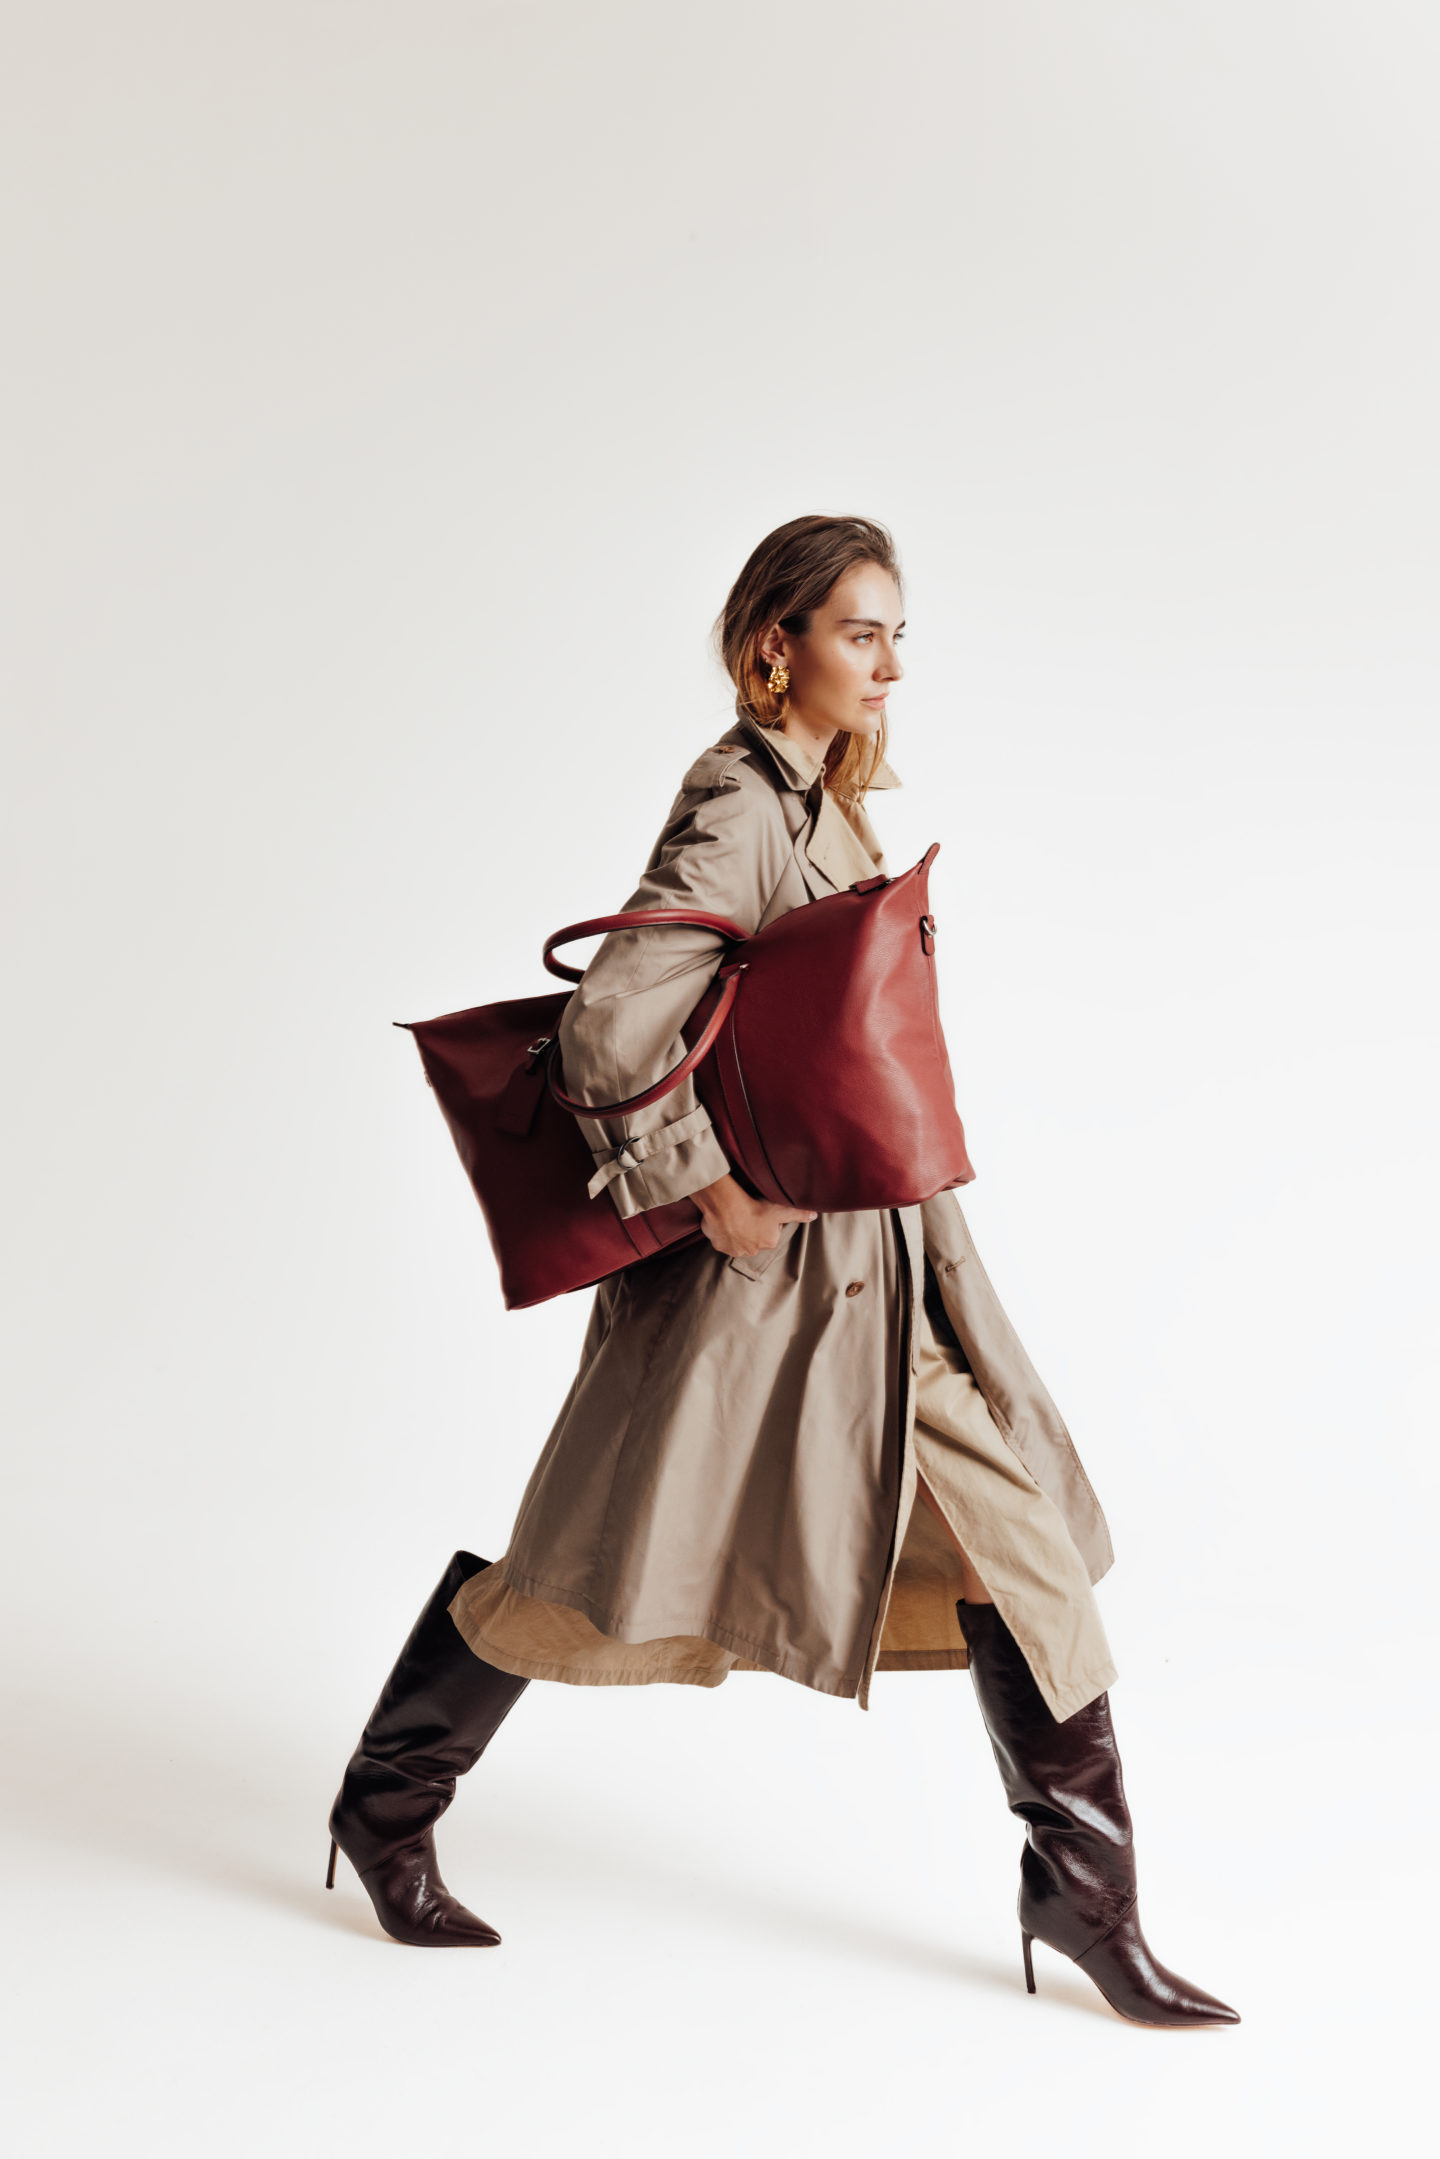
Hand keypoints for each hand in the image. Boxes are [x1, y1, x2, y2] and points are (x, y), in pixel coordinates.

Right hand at [693, 1173, 816, 1258]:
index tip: (761, 1210)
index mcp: (769, 1242)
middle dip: (752, 1227)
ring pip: (738, 1240)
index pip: (770, 1231)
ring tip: (735, 1215)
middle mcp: (753, 1250)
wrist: (727, 1207)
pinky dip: (722, 1232)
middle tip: (748, 1212)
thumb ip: (799, 1213)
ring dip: (736, 1230)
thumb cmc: (755, 1208)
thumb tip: (815, 1215)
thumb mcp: (782, 1209)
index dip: (766, 1219)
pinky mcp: (720, 1246)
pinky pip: (722, 1240)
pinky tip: (724, 1220)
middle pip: (754, 1237)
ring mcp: (735, 1249)